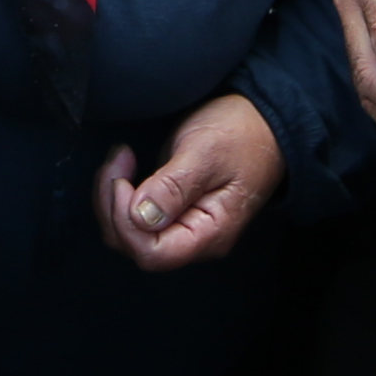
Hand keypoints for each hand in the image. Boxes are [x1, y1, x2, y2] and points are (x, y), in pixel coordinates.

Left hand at [98, 93, 283, 270]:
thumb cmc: (241, 134)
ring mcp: (182, 227)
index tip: (124, 181)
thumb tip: (141, 217)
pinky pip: (135, 219)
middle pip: (135, 246)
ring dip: (114, 199)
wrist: (262, 121)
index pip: (153, 253)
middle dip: (114, 207)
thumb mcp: (206, 153)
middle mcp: (194, 240)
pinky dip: (121, 195)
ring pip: (129, 234)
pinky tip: (127, 166)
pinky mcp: (172, 213)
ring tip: (122, 158)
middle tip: (119, 160)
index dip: (127, 223)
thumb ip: (174, 186)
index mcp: (209, 234)